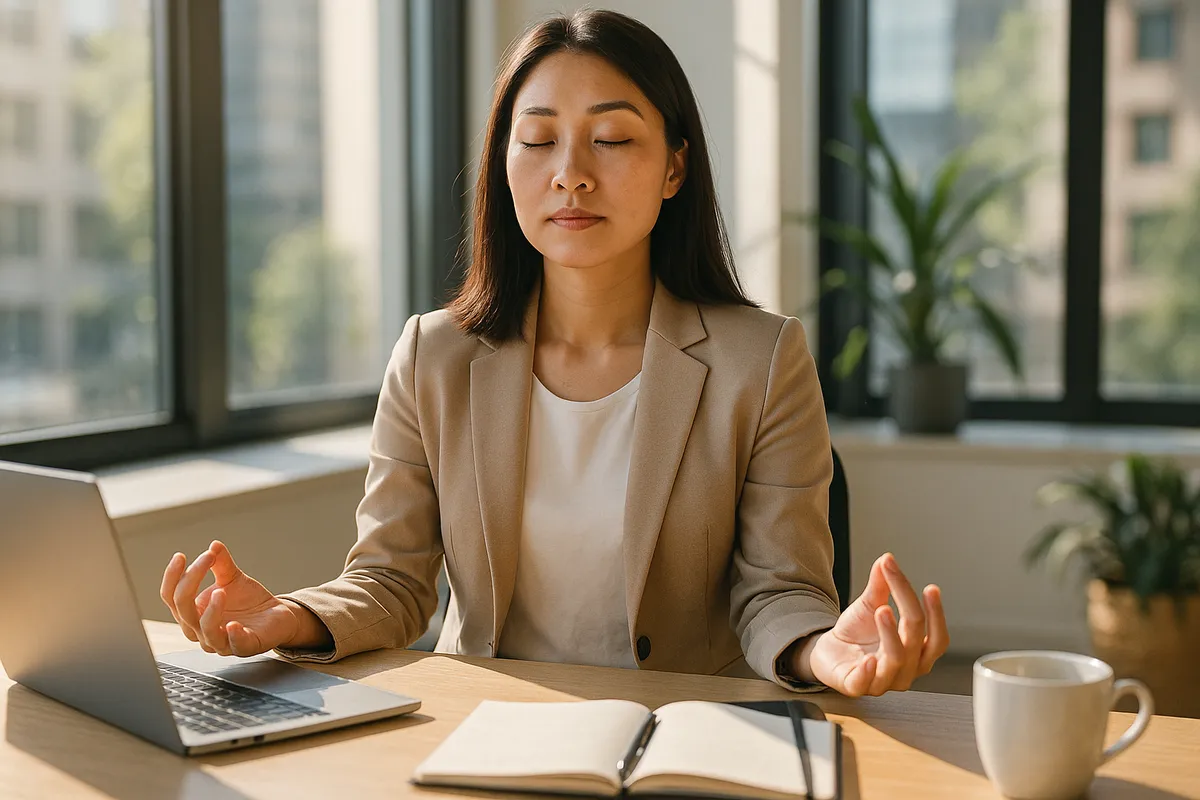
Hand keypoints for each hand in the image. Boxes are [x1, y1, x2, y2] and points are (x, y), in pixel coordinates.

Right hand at [160, 540, 299, 656]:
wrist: (275, 616)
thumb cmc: (247, 601)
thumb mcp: (233, 578)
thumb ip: (222, 564)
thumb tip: (214, 545)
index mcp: (192, 613)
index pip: (171, 596)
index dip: (173, 576)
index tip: (181, 556)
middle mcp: (200, 630)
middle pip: (183, 610)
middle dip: (191, 582)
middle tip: (207, 559)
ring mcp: (221, 642)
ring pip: (206, 630)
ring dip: (211, 611)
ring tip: (220, 591)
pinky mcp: (244, 647)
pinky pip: (234, 645)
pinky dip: (233, 636)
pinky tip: (234, 624)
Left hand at [804, 552, 948, 696]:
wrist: (828, 651)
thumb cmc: (857, 634)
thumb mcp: (870, 605)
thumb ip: (881, 586)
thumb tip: (887, 558)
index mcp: (916, 653)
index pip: (936, 636)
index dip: (937, 614)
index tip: (930, 588)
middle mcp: (906, 670)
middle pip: (916, 641)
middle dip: (909, 610)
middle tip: (896, 582)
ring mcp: (883, 681)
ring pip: (896, 661)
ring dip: (891, 635)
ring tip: (882, 610)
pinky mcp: (856, 687)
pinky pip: (866, 685)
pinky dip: (868, 673)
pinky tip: (867, 659)